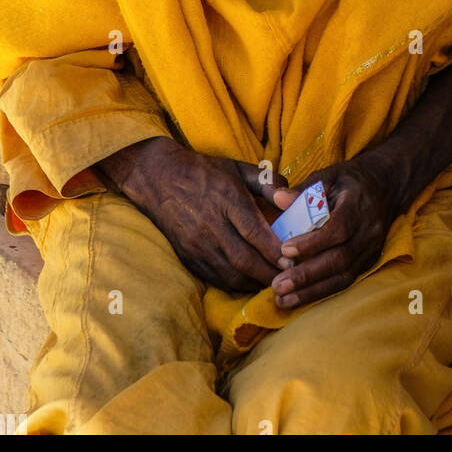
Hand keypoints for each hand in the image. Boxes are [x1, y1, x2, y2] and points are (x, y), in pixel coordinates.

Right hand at [97, 136, 290, 293]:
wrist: (158, 178)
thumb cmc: (204, 171)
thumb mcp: (238, 167)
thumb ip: (267, 182)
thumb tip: (291, 198)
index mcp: (226, 198)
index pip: (253, 231)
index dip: (274, 250)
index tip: (293, 260)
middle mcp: (211, 224)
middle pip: (244, 258)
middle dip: (269, 273)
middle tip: (290, 278)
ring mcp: (197, 243)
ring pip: (230, 273)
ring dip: (254, 282)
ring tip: (274, 283)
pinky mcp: (187, 256)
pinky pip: (215, 277)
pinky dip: (235, 284)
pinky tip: (250, 282)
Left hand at [270, 153, 400, 309]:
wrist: (386, 187)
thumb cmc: (350, 180)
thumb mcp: (329, 176)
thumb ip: (304, 189)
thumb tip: (278, 199)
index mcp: (358, 205)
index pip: (338, 228)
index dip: (313, 242)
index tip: (285, 250)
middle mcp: (368, 230)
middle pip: (340, 258)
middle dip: (307, 275)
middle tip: (277, 285)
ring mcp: (371, 249)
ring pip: (343, 276)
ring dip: (312, 291)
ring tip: (283, 300)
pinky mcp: (368, 261)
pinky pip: (346, 281)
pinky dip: (322, 292)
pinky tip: (299, 299)